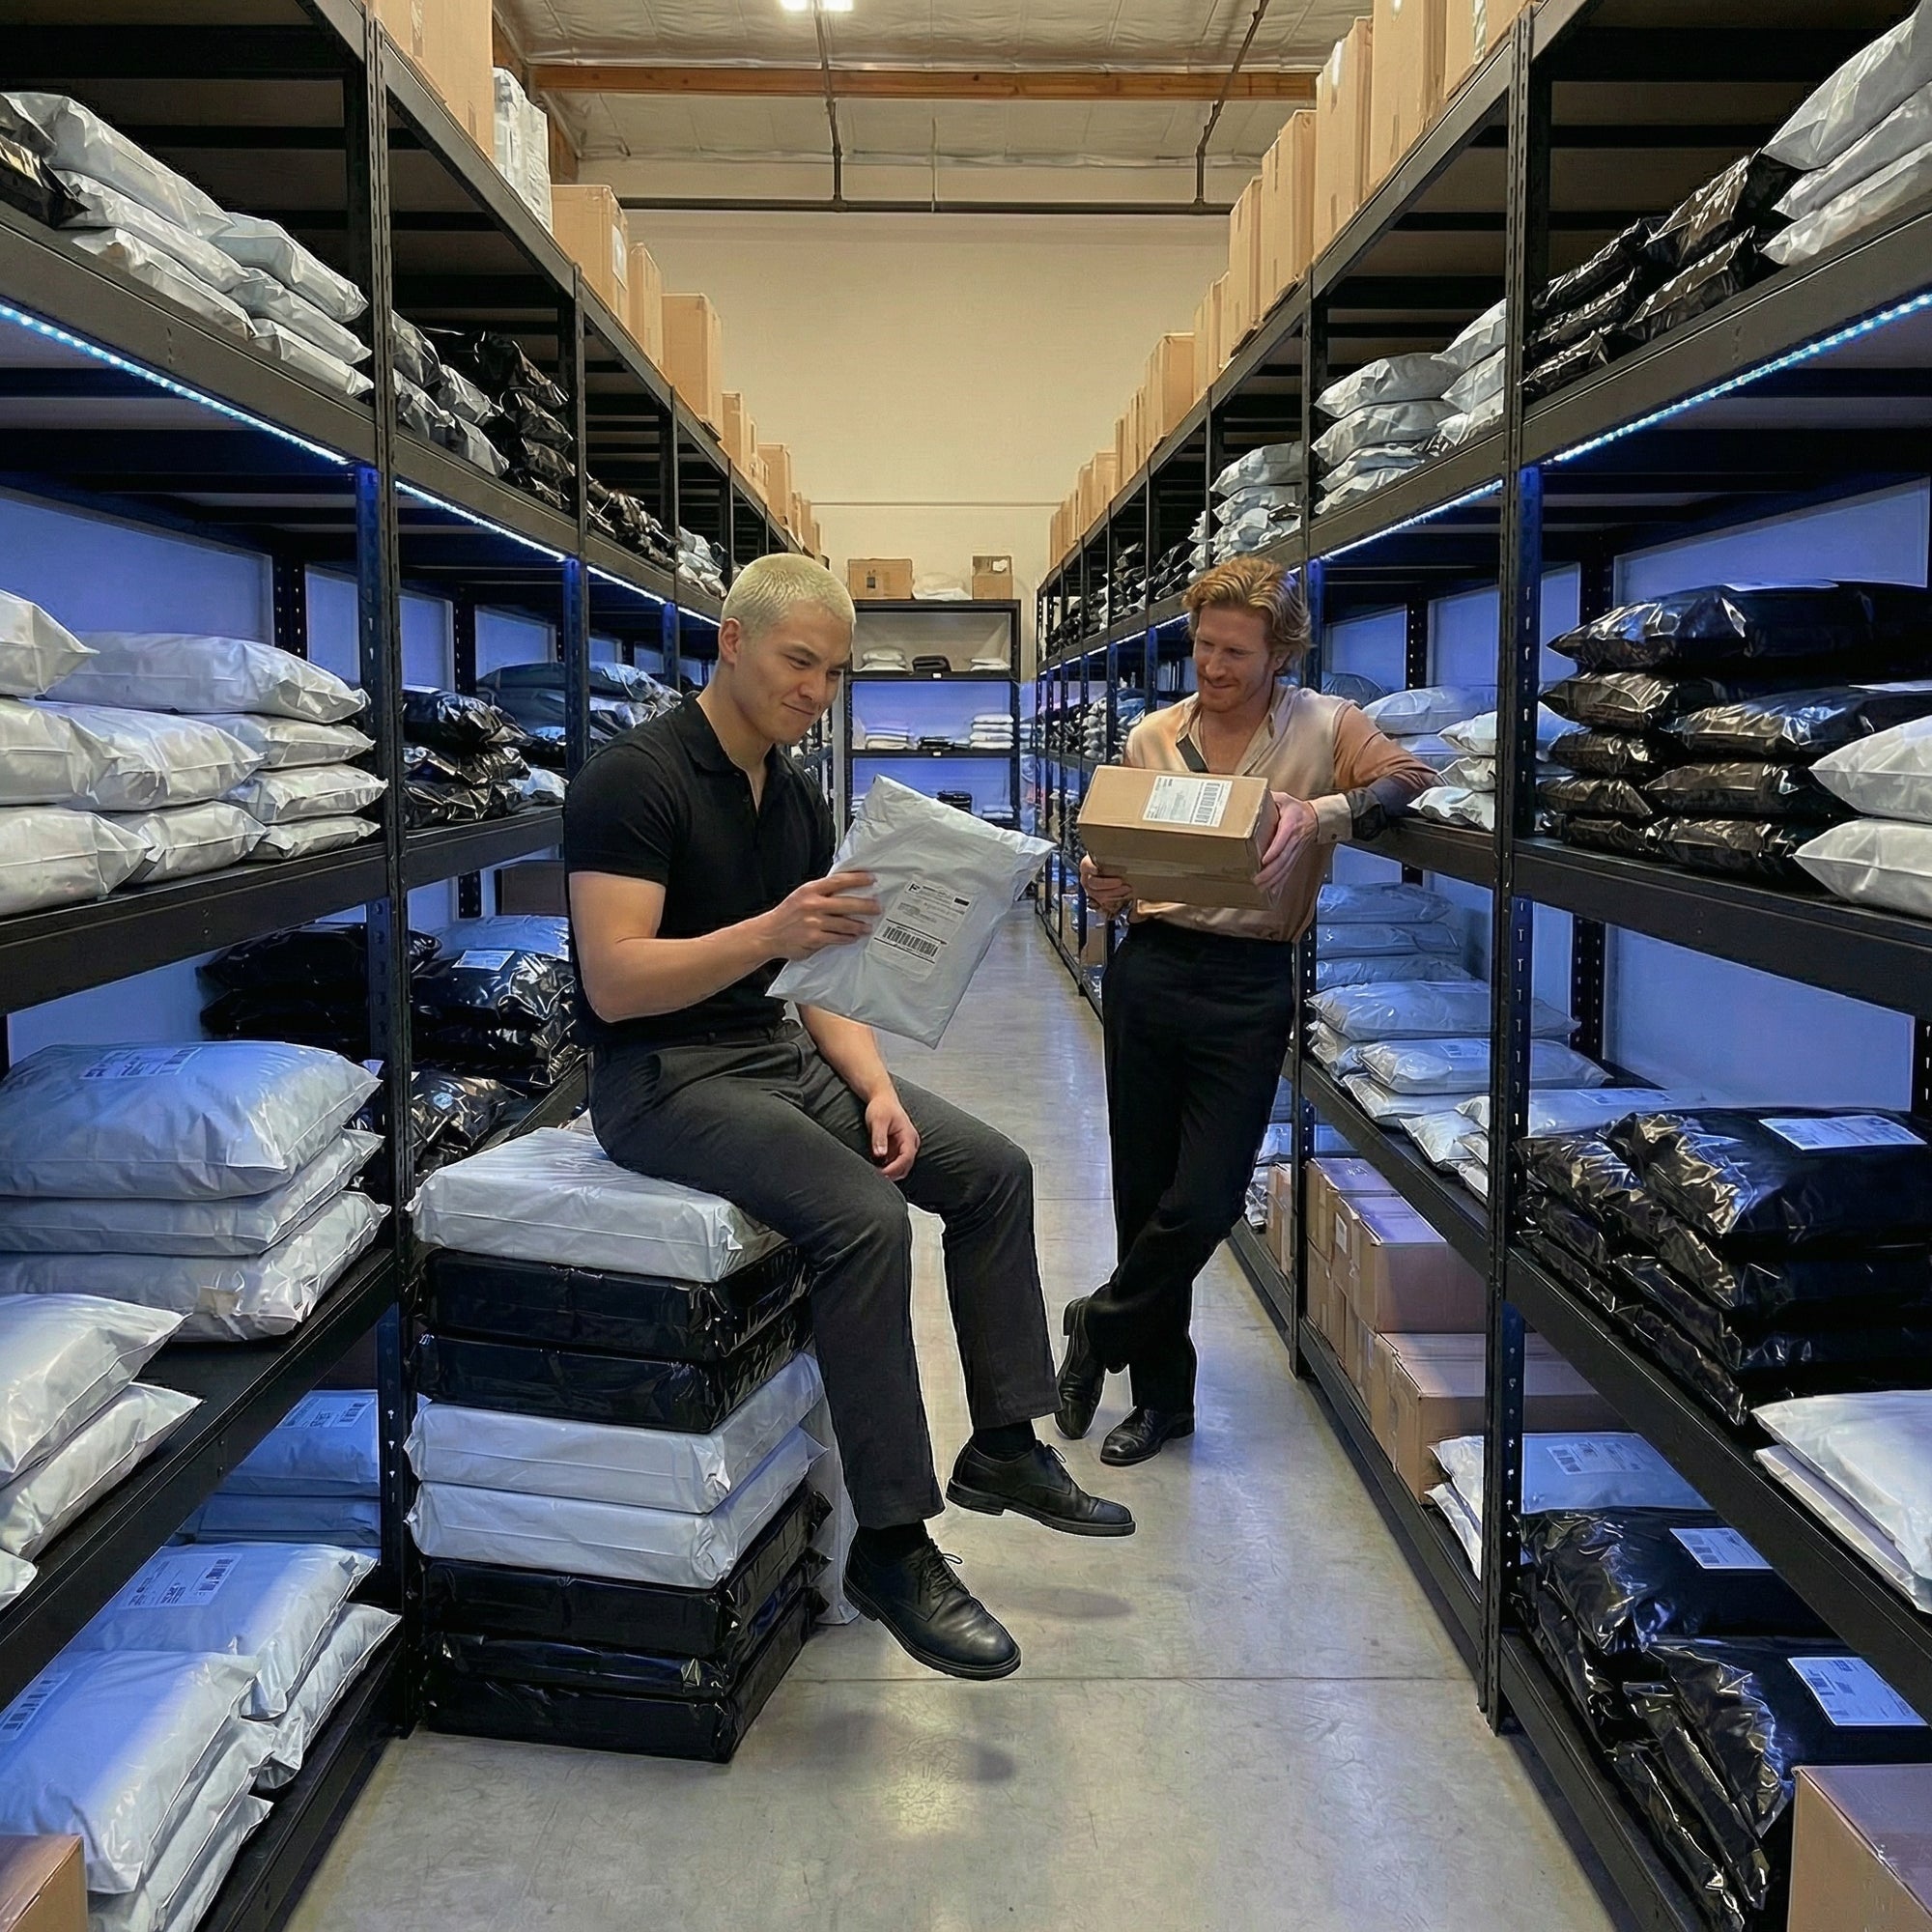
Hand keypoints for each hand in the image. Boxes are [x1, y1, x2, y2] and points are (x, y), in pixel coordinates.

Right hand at [763, 872, 880, 959]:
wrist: (768, 933)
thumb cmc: (787, 915)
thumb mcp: (801, 896)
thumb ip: (820, 892)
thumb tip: (844, 887)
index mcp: (810, 890)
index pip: (838, 881)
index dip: (857, 879)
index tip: (871, 879)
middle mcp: (813, 905)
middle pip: (846, 903)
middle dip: (865, 906)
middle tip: (877, 907)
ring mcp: (814, 923)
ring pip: (845, 923)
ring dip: (859, 925)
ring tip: (867, 926)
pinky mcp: (815, 939)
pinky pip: (837, 938)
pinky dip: (847, 938)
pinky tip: (853, 937)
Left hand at [866, 1088, 920, 1179]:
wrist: (882, 1099)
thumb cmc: (882, 1107)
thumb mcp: (878, 1121)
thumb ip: (879, 1138)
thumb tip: (880, 1154)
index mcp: (908, 1136)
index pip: (906, 1158)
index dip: (894, 1169)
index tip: (881, 1174)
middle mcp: (910, 1143)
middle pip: (905, 1166)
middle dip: (892, 1174)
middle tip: (875, 1177)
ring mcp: (904, 1147)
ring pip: (901, 1167)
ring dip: (890, 1173)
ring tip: (874, 1173)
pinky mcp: (898, 1149)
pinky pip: (895, 1164)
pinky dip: (887, 1169)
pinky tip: (875, 1168)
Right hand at [1080, 854, 1132, 915]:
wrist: (1111, 870)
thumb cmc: (1112, 861)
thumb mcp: (1110, 856)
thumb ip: (1112, 855)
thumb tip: (1123, 847)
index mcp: (1086, 866)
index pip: (1086, 866)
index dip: (1091, 868)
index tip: (1097, 870)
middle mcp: (1086, 878)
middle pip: (1093, 882)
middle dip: (1107, 883)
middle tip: (1120, 881)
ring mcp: (1091, 890)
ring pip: (1099, 894)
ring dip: (1114, 893)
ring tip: (1128, 888)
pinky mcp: (1098, 898)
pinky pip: (1105, 901)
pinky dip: (1115, 898)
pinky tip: (1126, 895)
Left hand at [1255, 794, 1318, 894]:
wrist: (1315, 818)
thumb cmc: (1295, 808)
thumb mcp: (1283, 799)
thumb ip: (1269, 798)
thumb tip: (1252, 797)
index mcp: (1291, 824)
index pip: (1283, 840)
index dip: (1274, 851)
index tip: (1264, 860)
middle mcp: (1294, 839)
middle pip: (1283, 859)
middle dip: (1270, 872)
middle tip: (1257, 880)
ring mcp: (1295, 850)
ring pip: (1285, 867)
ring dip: (1273, 880)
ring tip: (1261, 888)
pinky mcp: (1295, 857)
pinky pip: (1288, 871)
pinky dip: (1280, 882)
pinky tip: (1272, 891)